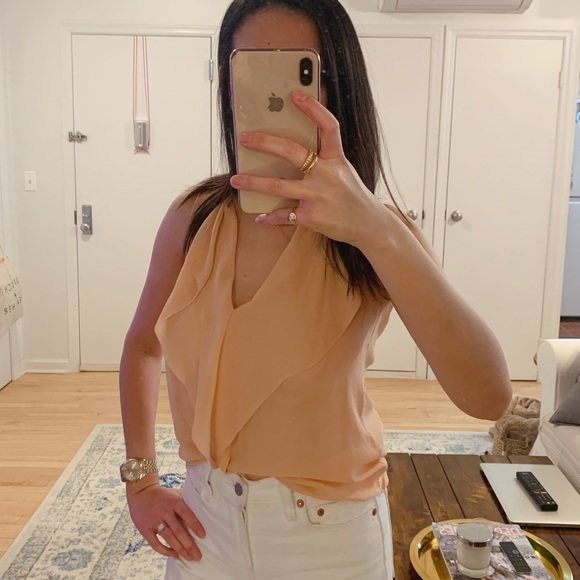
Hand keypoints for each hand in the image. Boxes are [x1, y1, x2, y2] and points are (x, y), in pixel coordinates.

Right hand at [127, 482, 205, 560]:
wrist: (141, 491)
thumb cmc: (163, 494)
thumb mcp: (175, 493)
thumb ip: (187, 500)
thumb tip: (204, 505)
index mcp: (174, 502)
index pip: (187, 514)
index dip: (195, 525)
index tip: (203, 536)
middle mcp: (165, 511)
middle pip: (178, 530)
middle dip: (189, 544)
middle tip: (197, 556)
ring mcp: (154, 520)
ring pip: (168, 538)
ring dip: (179, 549)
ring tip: (189, 557)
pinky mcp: (145, 529)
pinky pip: (155, 543)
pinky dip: (165, 551)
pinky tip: (174, 554)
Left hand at [229, 90, 384, 246]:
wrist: (367, 225)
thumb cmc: (351, 196)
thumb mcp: (343, 172)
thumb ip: (323, 160)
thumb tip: (289, 149)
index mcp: (337, 159)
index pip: (328, 126)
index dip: (313, 108)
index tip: (295, 95)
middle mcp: (328, 174)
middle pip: (292, 152)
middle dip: (265, 143)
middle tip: (244, 138)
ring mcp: (318, 196)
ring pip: (278, 185)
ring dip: (253, 182)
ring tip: (236, 179)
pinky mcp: (311, 216)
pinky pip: (284, 215)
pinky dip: (270, 217)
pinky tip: (259, 216)